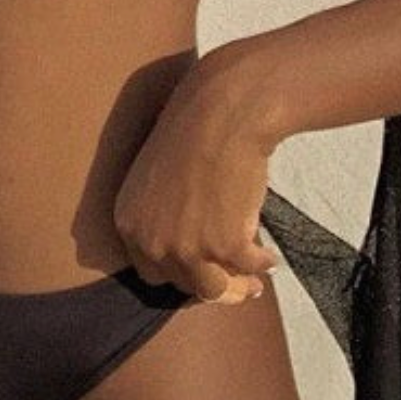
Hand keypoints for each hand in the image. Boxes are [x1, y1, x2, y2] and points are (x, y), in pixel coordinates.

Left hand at [112, 51, 279, 306]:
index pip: (151, 272)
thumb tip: (196, 255)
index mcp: (129, 223)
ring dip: (238, 288)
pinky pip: (250, 268)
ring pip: (214, 290)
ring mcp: (187, 248)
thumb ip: (165, 217)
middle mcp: (151, 242)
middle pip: (182, 284)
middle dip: (211, 284)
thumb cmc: (195, 130)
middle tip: (237, 285)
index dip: (180, 273)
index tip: (202, 271)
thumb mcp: (159, 178)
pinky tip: (271, 258)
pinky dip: (263, 264)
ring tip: (254, 282)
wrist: (223, 109)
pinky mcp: (224, 246)